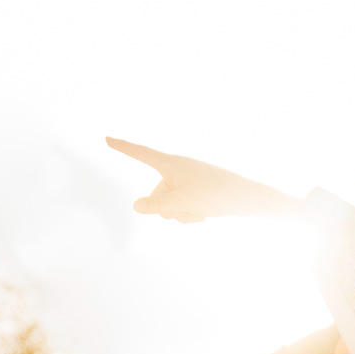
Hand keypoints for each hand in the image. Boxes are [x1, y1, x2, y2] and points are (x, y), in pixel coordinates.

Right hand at [106, 137, 295, 221]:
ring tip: (201, 211)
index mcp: (172, 163)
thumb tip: (137, 205)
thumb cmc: (215, 195)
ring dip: (181, 214)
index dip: (123, 147)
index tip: (107, 139)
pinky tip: (206, 214)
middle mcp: (178, 169)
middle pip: (156, 193)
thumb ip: (155, 205)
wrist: (247, 198)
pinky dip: (190, 214)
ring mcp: (187, 180)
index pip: (141, 154)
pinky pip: (182, 208)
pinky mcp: (196, 191)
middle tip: (190, 207)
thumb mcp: (181, 202)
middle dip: (168, 207)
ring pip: (169, 205)